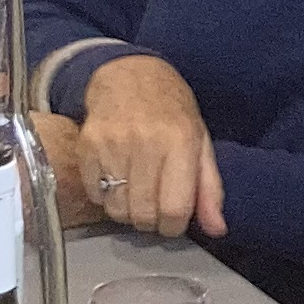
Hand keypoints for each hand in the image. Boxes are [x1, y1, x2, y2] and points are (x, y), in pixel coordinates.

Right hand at [53, 58, 223, 240]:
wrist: (128, 74)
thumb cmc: (171, 110)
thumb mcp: (200, 141)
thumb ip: (209, 188)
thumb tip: (217, 229)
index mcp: (180, 142)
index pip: (175, 208)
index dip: (174, 226)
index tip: (174, 221)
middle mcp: (145, 143)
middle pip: (143, 214)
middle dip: (151, 222)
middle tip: (155, 208)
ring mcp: (112, 144)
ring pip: (117, 209)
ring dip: (128, 211)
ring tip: (137, 193)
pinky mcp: (87, 147)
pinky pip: (95, 195)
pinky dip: (106, 197)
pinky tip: (117, 179)